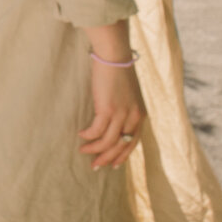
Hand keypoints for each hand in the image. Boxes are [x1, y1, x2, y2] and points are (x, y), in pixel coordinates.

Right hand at [77, 22, 145, 169]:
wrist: (114, 55)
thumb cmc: (118, 71)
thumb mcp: (128, 94)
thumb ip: (125, 108)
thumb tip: (114, 119)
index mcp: (141, 115)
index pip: (133, 143)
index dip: (122, 156)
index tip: (112, 165)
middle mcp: (134, 118)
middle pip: (121, 146)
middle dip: (107, 158)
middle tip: (95, 166)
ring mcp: (122, 115)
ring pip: (108, 142)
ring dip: (94, 149)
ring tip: (83, 150)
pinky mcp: (108, 110)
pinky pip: (96, 131)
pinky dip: (88, 136)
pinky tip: (80, 135)